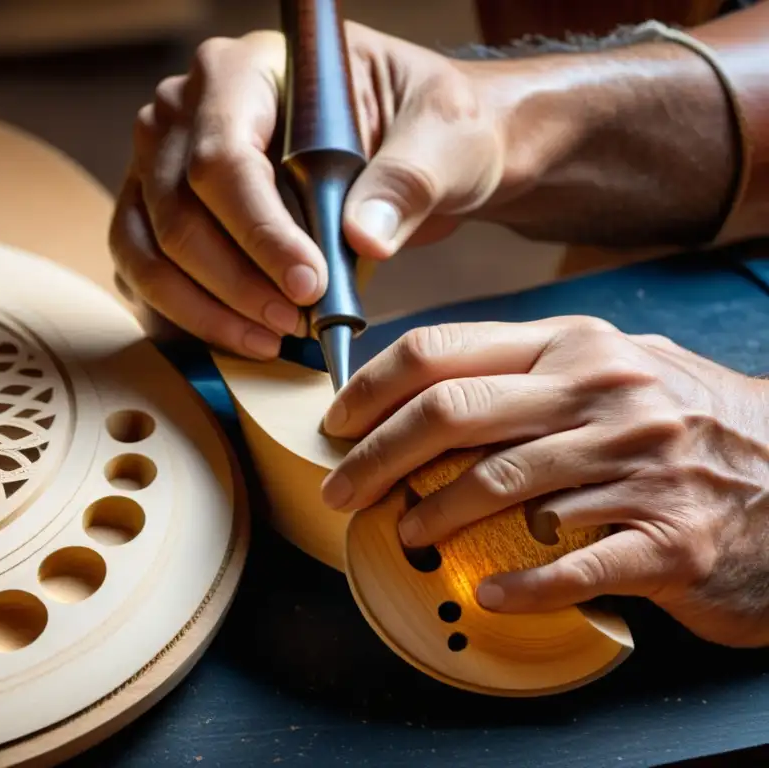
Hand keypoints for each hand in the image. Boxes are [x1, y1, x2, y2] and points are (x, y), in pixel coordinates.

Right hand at [108, 24, 506, 358]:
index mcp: (244, 70)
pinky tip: (241, 337)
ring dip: (207, 308)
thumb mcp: (445, 133)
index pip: (224, 157)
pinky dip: (188, 316)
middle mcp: (186, 113)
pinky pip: (146, 273)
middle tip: (294, 324)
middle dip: (236, 282)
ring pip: (152, 250)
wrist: (416, 149)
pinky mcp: (160, 216)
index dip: (259, 231)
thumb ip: (409, 177)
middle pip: (178, 210)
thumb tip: (362, 237)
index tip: (310, 284)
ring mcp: (162, 165)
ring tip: (272, 339)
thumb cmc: (423, 128)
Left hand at [320, 316, 768, 647]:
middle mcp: (603, 394)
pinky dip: (518, 585)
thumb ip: (521, 373)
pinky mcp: (669, 539)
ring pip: (500, 488)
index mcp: (574, 346)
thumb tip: (416, 392)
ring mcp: (639, 465)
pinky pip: (571, 565)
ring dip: (434, 517)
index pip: (443, 353)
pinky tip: (487, 592)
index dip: (372, 389)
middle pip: (453, 415)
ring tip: (405, 534)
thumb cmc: (680, 422)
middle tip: (340, 489)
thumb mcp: (607, 370)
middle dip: (376, 457)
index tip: (337, 424)